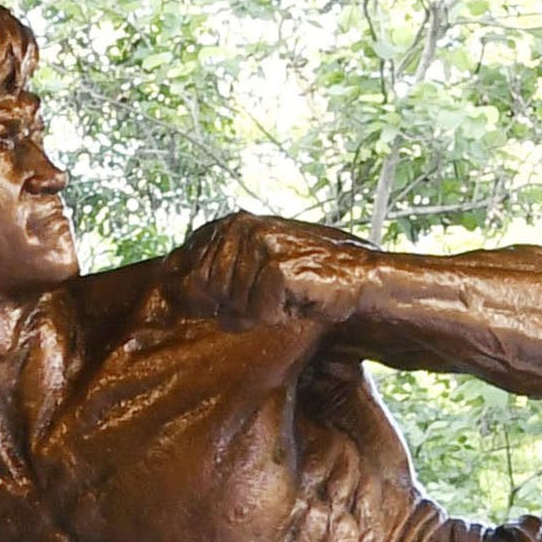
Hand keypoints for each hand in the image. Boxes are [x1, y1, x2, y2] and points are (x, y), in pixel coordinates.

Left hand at [180, 212, 367, 329]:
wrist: (356, 277)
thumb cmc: (305, 280)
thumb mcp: (253, 273)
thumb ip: (218, 277)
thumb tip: (185, 294)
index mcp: (229, 225)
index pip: (194, 279)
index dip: (218, 301)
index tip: (253, 294)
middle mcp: (239, 228)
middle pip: (212, 297)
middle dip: (242, 308)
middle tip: (275, 294)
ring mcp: (257, 244)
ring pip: (235, 307)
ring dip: (263, 312)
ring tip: (288, 293)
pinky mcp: (275, 267)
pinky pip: (259, 314)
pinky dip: (280, 316)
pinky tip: (298, 298)